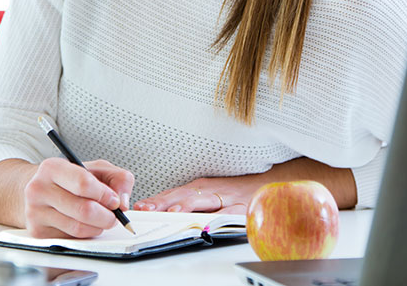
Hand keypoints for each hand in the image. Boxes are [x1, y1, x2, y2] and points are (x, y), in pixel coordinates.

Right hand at [23, 158, 133, 238]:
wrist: (39, 190)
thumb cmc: (69, 179)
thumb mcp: (95, 168)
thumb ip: (117, 177)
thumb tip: (123, 202)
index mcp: (52, 168)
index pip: (83, 183)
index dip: (105, 195)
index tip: (114, 200)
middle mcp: (39, 189)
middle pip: (83, 210)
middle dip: (106, 216)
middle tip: (113, 215)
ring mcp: (35, 212)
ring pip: (78, 228)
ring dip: (98, 227)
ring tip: (100, 219)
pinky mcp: (38, 232)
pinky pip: (71, 239)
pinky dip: (85, 234)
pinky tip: (86, 224)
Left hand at [133, 177, 251, 214]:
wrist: (266, 183)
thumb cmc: (234, 191)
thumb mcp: (208, 193)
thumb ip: (188, 201)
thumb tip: (161, 210)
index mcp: (200, 187)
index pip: (173, 193)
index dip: (156, 200)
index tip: (140, 206)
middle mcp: (210, 190)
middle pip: (183, 195)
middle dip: (164, 203)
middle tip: (147, 209)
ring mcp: (225, 197)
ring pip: (203, 201)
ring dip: (186, 206)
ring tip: (173, 213)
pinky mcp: (241, 207)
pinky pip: (229, 213)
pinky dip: (218, 217)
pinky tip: (208, 223)